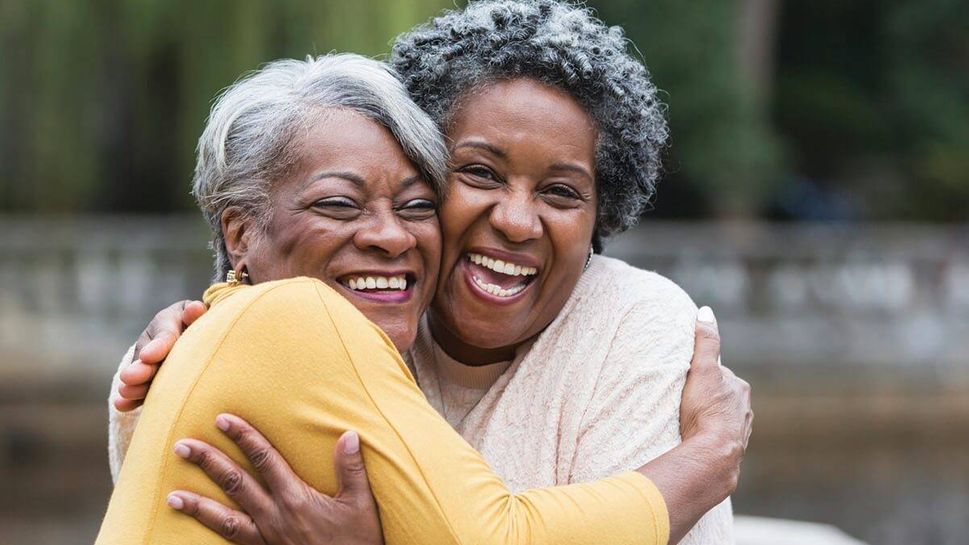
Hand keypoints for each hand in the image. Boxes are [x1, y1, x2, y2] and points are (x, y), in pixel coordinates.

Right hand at [113, 300, 206, 411]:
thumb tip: (195, 309)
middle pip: (148, 358)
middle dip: (141, 369)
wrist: (193, 330)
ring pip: (141, 375)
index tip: (149, 357)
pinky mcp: (148, 379)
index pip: (165, 335)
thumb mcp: (198, 314)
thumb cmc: (200, 321)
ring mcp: (148, 361)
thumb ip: (196, 313)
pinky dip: (131, 398)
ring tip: (126, 392)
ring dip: (135, 385)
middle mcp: (153, 341)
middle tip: (130, 378)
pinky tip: (123, 405)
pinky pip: (140, 388)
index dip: (158, 346)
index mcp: (168, 321)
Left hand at [167, 414, 382, 544]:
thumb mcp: (361, 504)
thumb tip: (347, 434)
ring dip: (197, 505)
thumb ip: (351, 468)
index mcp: (296, 498)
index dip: (244, 437)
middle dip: (207, 463)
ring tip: (171, 496)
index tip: (222, 419)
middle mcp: (274, 517)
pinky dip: (212, 535)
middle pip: (235, 483)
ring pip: (224, 518)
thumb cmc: (358, 540)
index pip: (264, 459)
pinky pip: (232, 542)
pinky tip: (198, 531)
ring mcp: (266, 538)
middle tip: (182, 446)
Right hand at [636, 306, 751, 543]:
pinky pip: (721, 439)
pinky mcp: (733, 451)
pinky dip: (711, 438)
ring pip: (724, 419)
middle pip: (723, 397)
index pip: (720, 375)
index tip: (686, 380)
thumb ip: (705, 341)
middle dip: (708, 398)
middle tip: (685, 402)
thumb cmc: (705, 410)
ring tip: (690, 424)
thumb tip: (706, 311)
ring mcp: (741, 432)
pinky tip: (698, 441)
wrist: (713, 454)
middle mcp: (745, 410)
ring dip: (710, 419)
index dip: (702, 375)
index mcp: (740, 389)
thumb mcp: (702, 369)